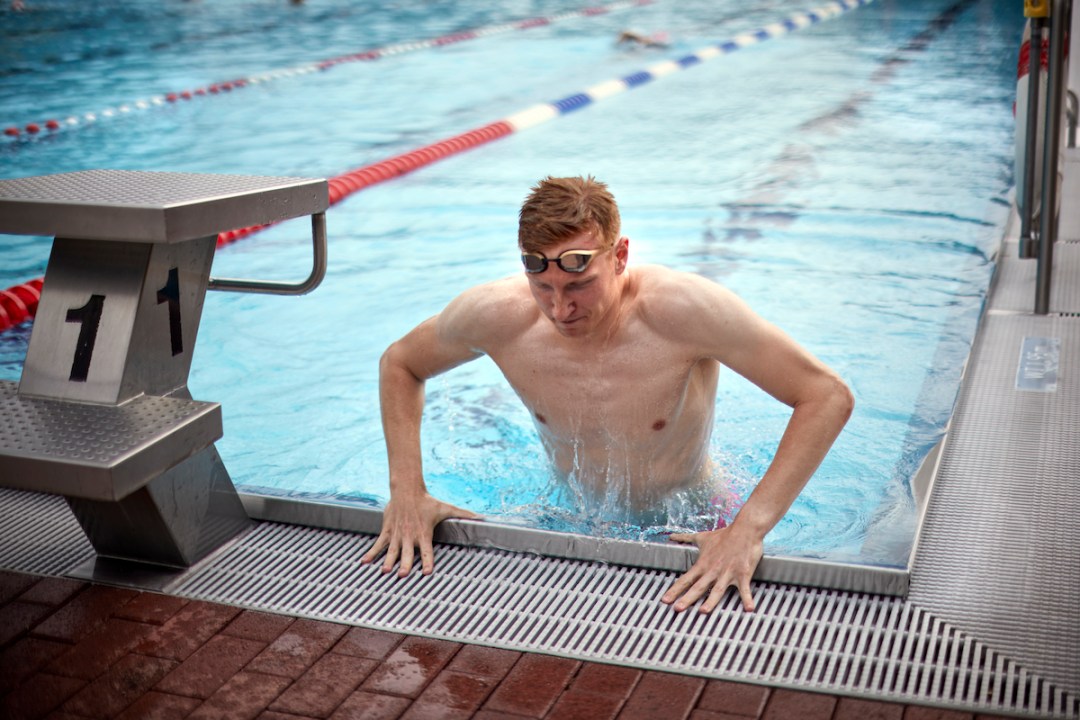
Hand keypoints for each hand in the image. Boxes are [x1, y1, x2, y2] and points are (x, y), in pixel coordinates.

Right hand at [360, 491, 479, 576]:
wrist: (407, 490)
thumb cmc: (427, 502)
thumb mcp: (446, 508)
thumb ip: (463, 514)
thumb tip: (482, 518)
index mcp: (423, 534)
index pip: (427, 551)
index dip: (428, 561)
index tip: (427, 572)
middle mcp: (409, 536)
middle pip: (408, 553)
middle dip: (406, 564)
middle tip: (403, 575)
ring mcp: (397, 534)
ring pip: (392, 551)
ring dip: (388, 561)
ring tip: (385, 572)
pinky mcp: (387, 531)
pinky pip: (378, 544)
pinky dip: (371, 553)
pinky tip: (365, 562)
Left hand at [662, 522, 763, 612]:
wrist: (744, 530)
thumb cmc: (724, 535)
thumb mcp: (702, 537)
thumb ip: (686, 538)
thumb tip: (672, 536)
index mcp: (703, 565)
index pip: (685, 579)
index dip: (674, 590)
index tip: (665, 600)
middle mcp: (713, 571)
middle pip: (698, 587)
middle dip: (687, 599)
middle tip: (677, 609)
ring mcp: (727, 573)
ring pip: (717, 590)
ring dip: (711, 601)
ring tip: (703, 611)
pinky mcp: (743, 574)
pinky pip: (744, 588)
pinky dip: (747, 598)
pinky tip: (749, 609)